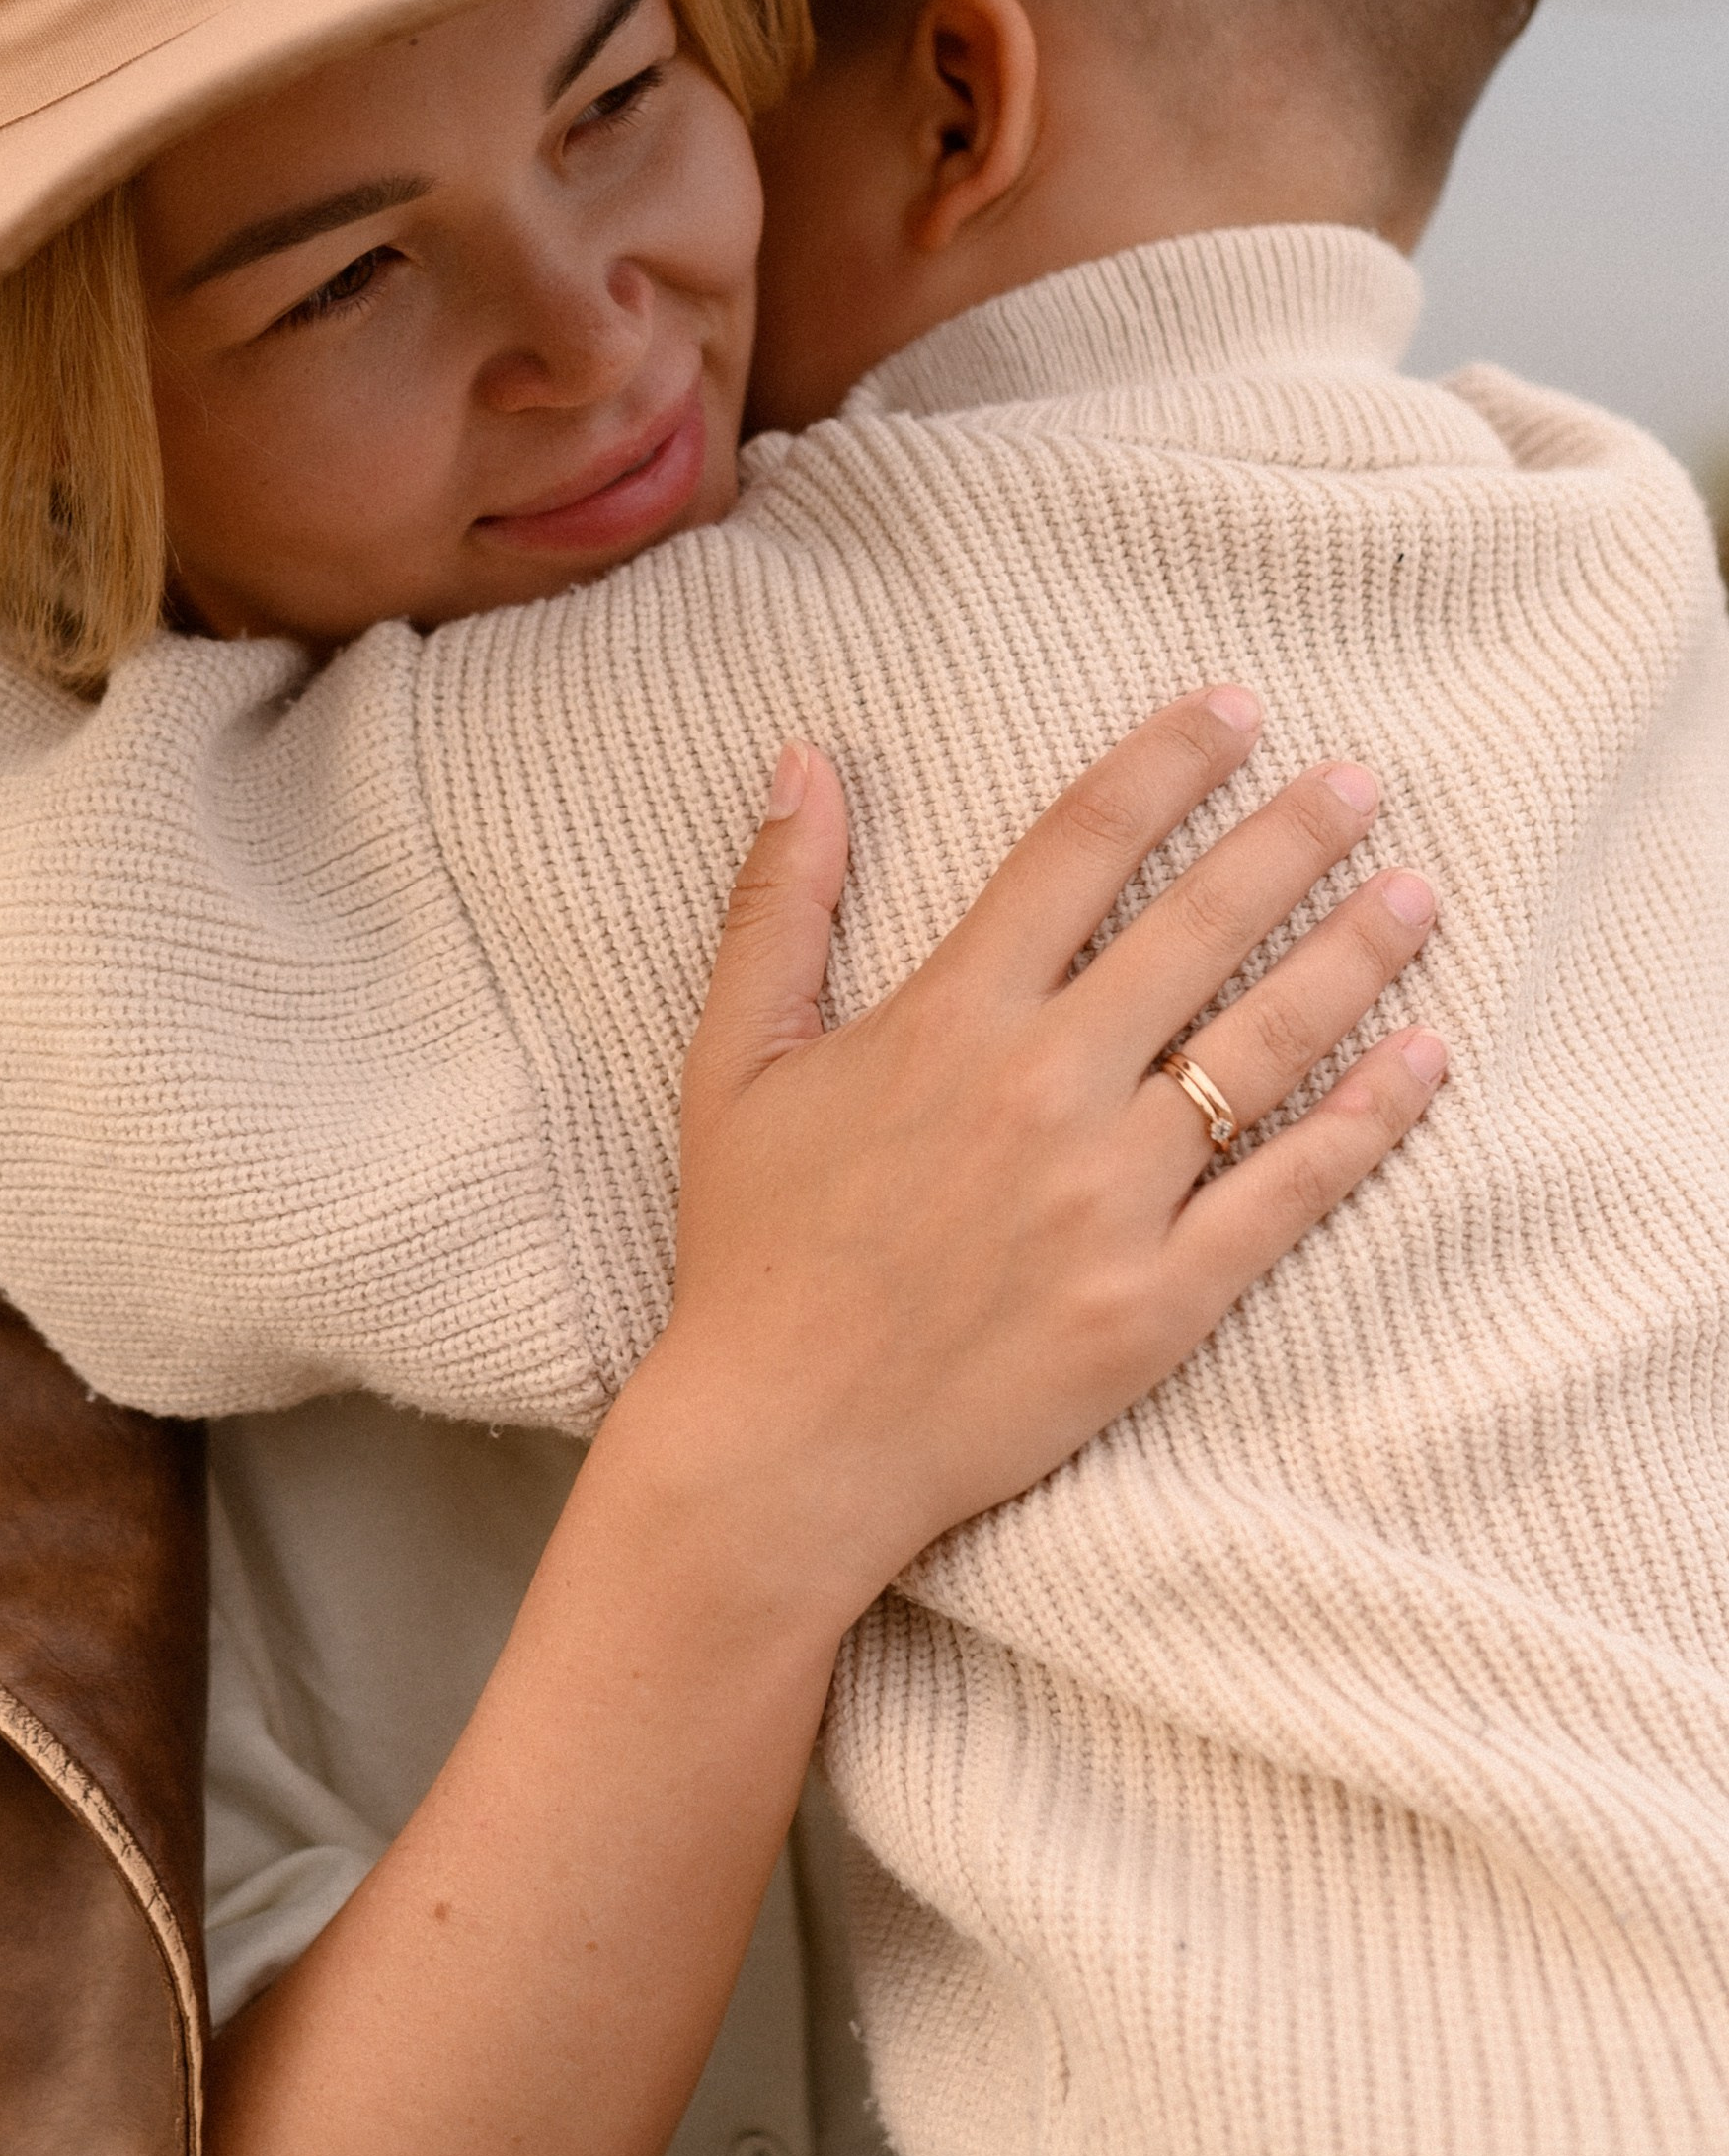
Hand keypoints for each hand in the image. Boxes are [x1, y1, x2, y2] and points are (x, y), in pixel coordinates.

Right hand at [610, 685, 1444, 1649]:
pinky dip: (1366, 1121)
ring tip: (1415, 894)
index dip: (1164, 765)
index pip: (1079, 848)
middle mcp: (1043, 1088)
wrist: (784, 1444)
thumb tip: (804, 757)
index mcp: (947, 1018)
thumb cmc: (755, 1249)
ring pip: (1262, 1048)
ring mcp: (1112, 1197)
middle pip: (1198, 928)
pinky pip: (1289, 1192)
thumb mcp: (734, 1059)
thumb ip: (780, 901)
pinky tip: (1422, 1060)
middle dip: (1290, 839)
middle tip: (1361, 780)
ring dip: (1349, 958)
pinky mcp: (1163, 1300)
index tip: (1233, 711)